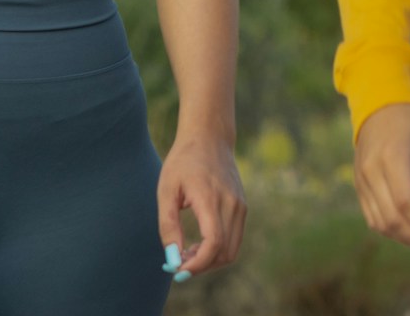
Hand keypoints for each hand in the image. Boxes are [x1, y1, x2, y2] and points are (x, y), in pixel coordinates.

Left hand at [157, 133, 246, 277]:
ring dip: (210, 260)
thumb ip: (168, 225)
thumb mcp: (166, 190)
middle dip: (201, 266)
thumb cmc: (183, 161)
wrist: (209, 137)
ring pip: (231, 250)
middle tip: (179, 264)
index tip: (178, 271)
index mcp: (211, 197)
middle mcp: (232, 204)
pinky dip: (218, 250)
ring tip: (187, 253)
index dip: (198, 264)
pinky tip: (198, 244)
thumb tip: (172, 258)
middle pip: (224, 252)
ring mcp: (240, 206)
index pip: (213, 242)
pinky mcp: (242, 207)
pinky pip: (234, 239)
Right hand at [353, 102, 409, 256]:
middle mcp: (371, 172)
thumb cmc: (409, 121)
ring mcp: (361, 180)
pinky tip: (408, 233)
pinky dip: (390, 230)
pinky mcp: (358, 185)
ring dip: (404, 239)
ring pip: (380, 222)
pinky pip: (371, 216)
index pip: (405, 202)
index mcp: (390, 158)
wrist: (377, 104)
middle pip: (391, 217)